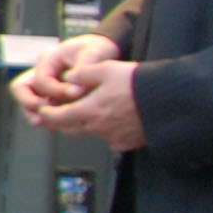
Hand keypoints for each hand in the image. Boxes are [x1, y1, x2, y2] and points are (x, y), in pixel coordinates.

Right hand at [12, 31, 116, 118]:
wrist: (103, 53)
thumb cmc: (97, 49)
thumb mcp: (94, 52)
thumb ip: (84, 67)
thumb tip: (74, 85)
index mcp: (49, 59)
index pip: (42, 79)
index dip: (56, 89)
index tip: (77, 93)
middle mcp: (41, 72)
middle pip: (21, 89)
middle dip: (30, 102)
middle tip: (45, 113)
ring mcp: (44, 85)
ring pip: (27, 101)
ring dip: (34, 113)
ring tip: (47, 124)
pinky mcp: (52, 96)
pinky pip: (41, 108)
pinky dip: (47, 117)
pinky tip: (58, 125)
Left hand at [15, 41, 143, 151]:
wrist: (170, 99)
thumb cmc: (139, 83)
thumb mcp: (106, 69)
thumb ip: (83, 74)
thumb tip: (68, 78)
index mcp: (89, 111)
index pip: (57, 118)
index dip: (47, 114)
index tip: (42, 110)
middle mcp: (99, 128)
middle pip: (71, 129)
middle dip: (62, 121)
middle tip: (58, 112)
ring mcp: (114, 138)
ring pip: (91, 133)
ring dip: (85, 125)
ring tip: (88, 111)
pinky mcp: (128, 143)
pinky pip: (111, 139)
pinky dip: (107, 131)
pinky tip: (113, 119)